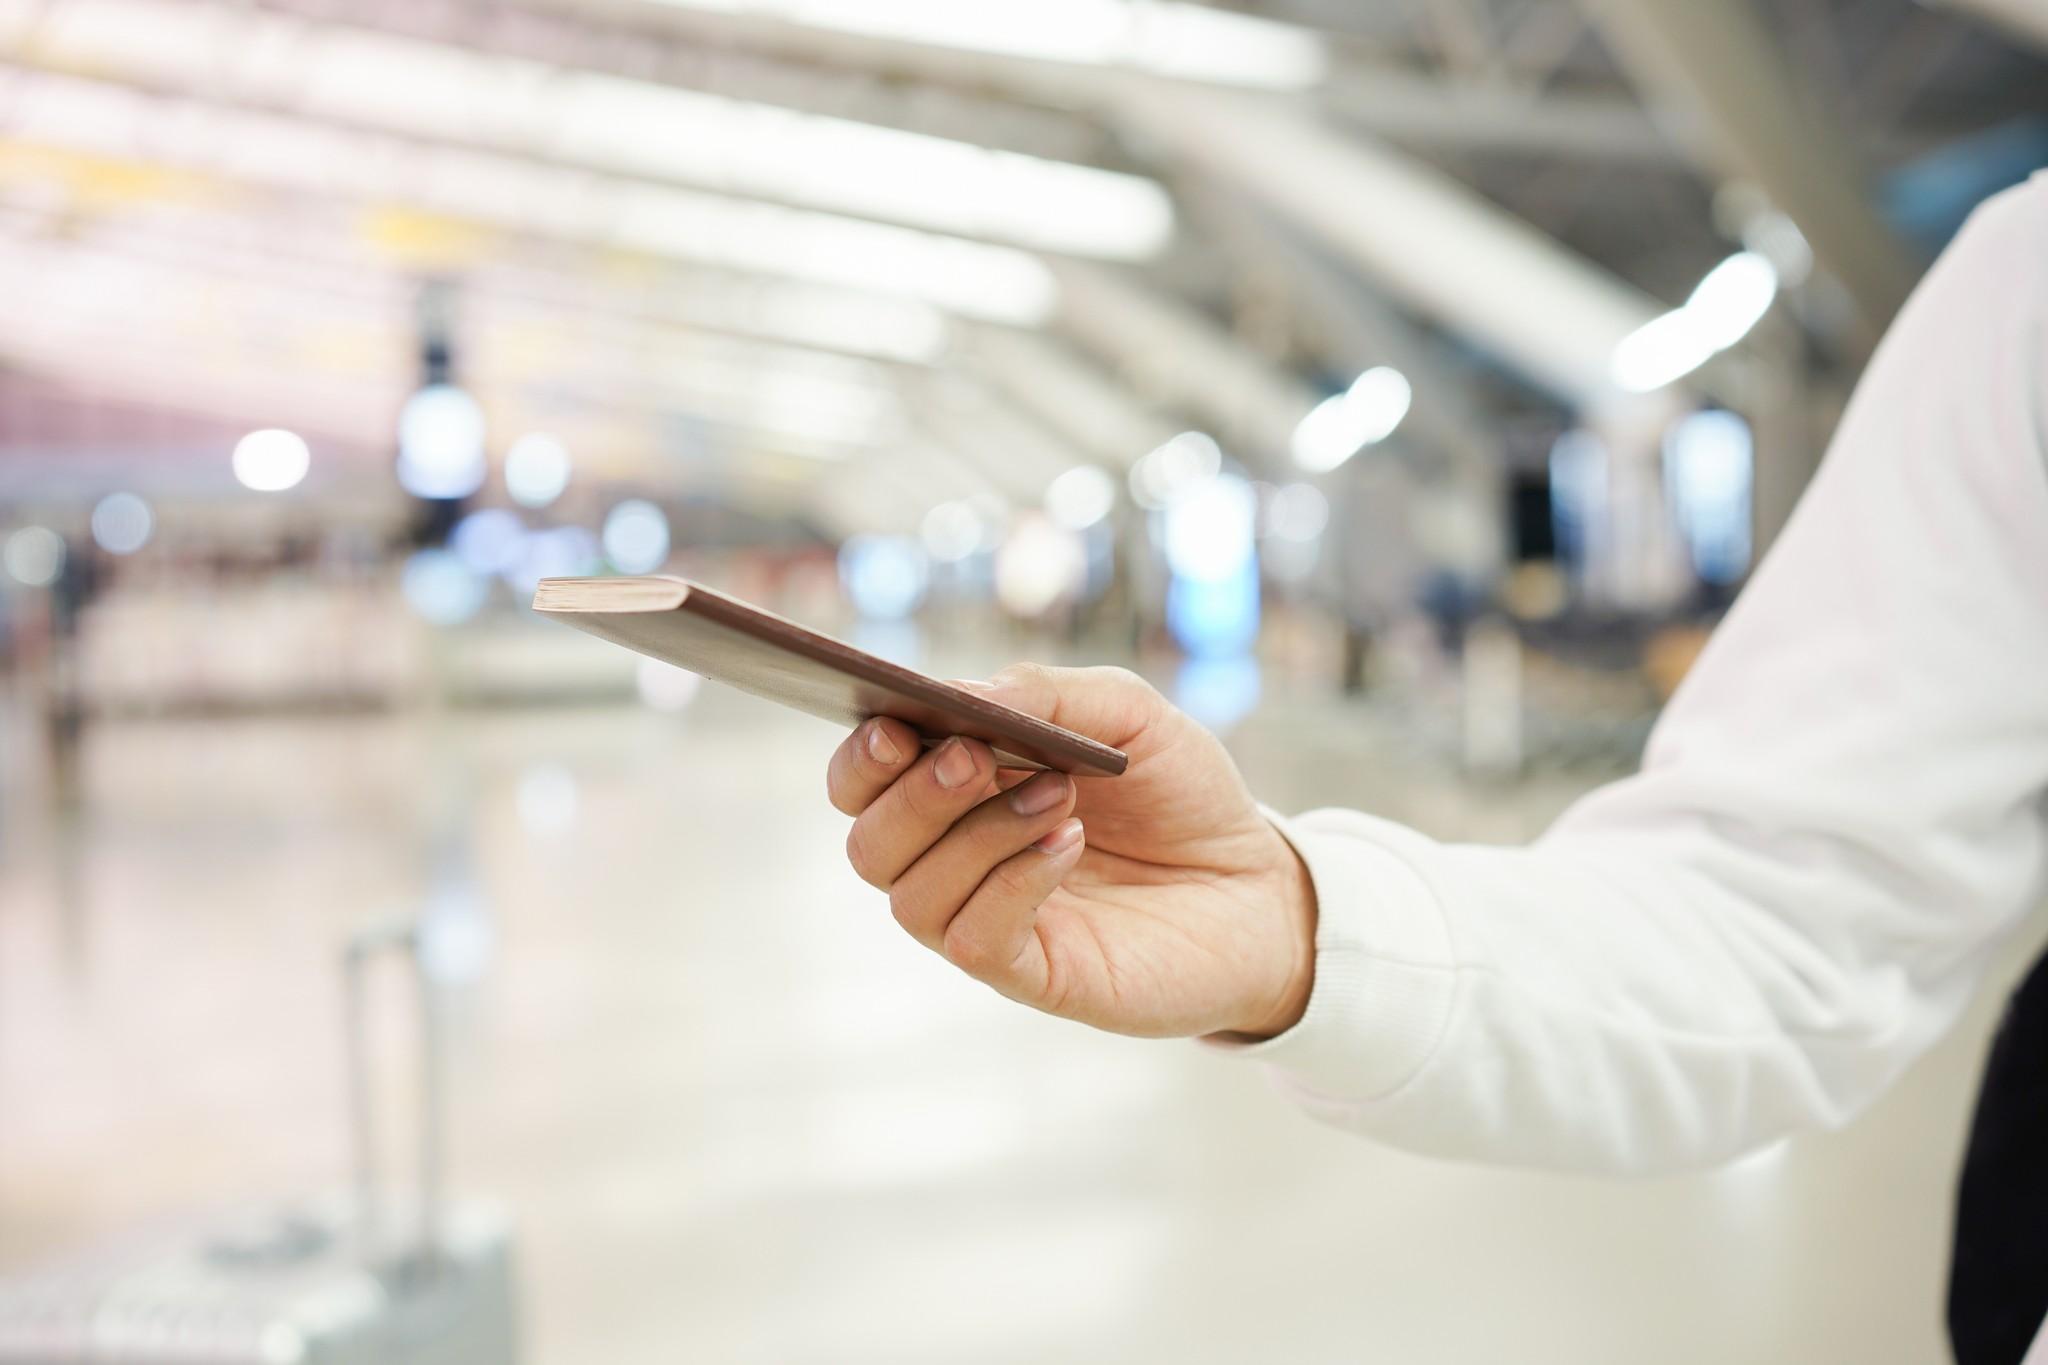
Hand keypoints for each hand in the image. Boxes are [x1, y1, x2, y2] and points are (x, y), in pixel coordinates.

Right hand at [825, 664, 1315, 1039]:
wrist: (1259, 881)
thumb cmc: (1179, 793)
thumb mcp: (1125, 713)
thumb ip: (1044, 692)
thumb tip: (962, 695)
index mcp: (958, 791)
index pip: (862, 782)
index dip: (861, 756)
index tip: (894, 725)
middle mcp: (955, 862)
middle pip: (869, 843)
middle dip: (912, 794)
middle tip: (975, 756)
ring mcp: (989, 920)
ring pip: (913, 894)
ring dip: (976, 833)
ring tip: (1058, 795)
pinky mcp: (1034, 974)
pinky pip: (974, 939)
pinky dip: (1012, 882)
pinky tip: (1068, 844)